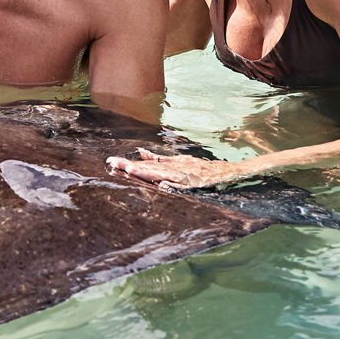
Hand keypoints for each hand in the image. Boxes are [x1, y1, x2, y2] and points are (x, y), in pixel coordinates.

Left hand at [105, 149, 248, 189]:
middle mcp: (175, 168)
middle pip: (149, 168)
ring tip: (130, 171)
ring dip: (147, 173)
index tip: (111, 161)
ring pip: (162, 174)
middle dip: (131, 166)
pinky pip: (183, 185)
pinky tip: (163, 185)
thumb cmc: (201, 168)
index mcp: (170, 164)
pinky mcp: (196, 183)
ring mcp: (185, 176)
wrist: (228, 171)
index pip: (145, 164)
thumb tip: (140, 153)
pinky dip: (173, 184)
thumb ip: (159, 159)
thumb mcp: (179, 161)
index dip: (128, 163)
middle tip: (112, 163)